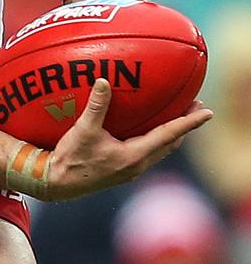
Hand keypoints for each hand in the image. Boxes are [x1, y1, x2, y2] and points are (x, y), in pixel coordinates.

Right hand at [46, 78, 212, 200]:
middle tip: (195, 105)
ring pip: (161, 149)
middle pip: (170, 143)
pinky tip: (149, 128)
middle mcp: (137, 165)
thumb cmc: (71, 158)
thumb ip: (96, 106)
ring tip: (178, 115)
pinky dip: (157, 138)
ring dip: (173, 133)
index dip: (189, 123)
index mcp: (133, 156)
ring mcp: (131, 169)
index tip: (207, 112)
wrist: (57, 183)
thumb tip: (103, 80)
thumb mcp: (83, 130)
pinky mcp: (123, 169)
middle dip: (185, 126)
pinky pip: (149, 151)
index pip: (168, 135)